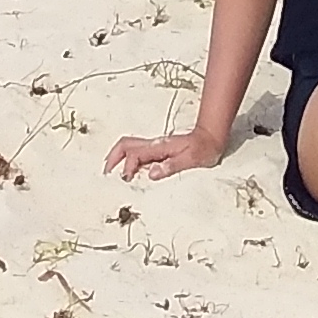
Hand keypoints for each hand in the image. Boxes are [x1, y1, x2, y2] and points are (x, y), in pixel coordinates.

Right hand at [104, 127, 223, 181]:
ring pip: (128, 147)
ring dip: (117, 157)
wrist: (211, 139)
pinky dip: (126, 159)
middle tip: (105, 173)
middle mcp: (154, 145)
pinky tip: (127, 170)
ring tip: (110, 172)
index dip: (127, 166)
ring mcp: (155, 147)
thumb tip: (152, 173)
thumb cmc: (203, 149)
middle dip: (112, 157)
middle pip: (125, 145)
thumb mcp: (191, 159)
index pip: (135, 154)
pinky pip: (136, 152)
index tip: (126, 179)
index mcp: (159, 147)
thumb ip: (171, 166)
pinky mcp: (158, 151)